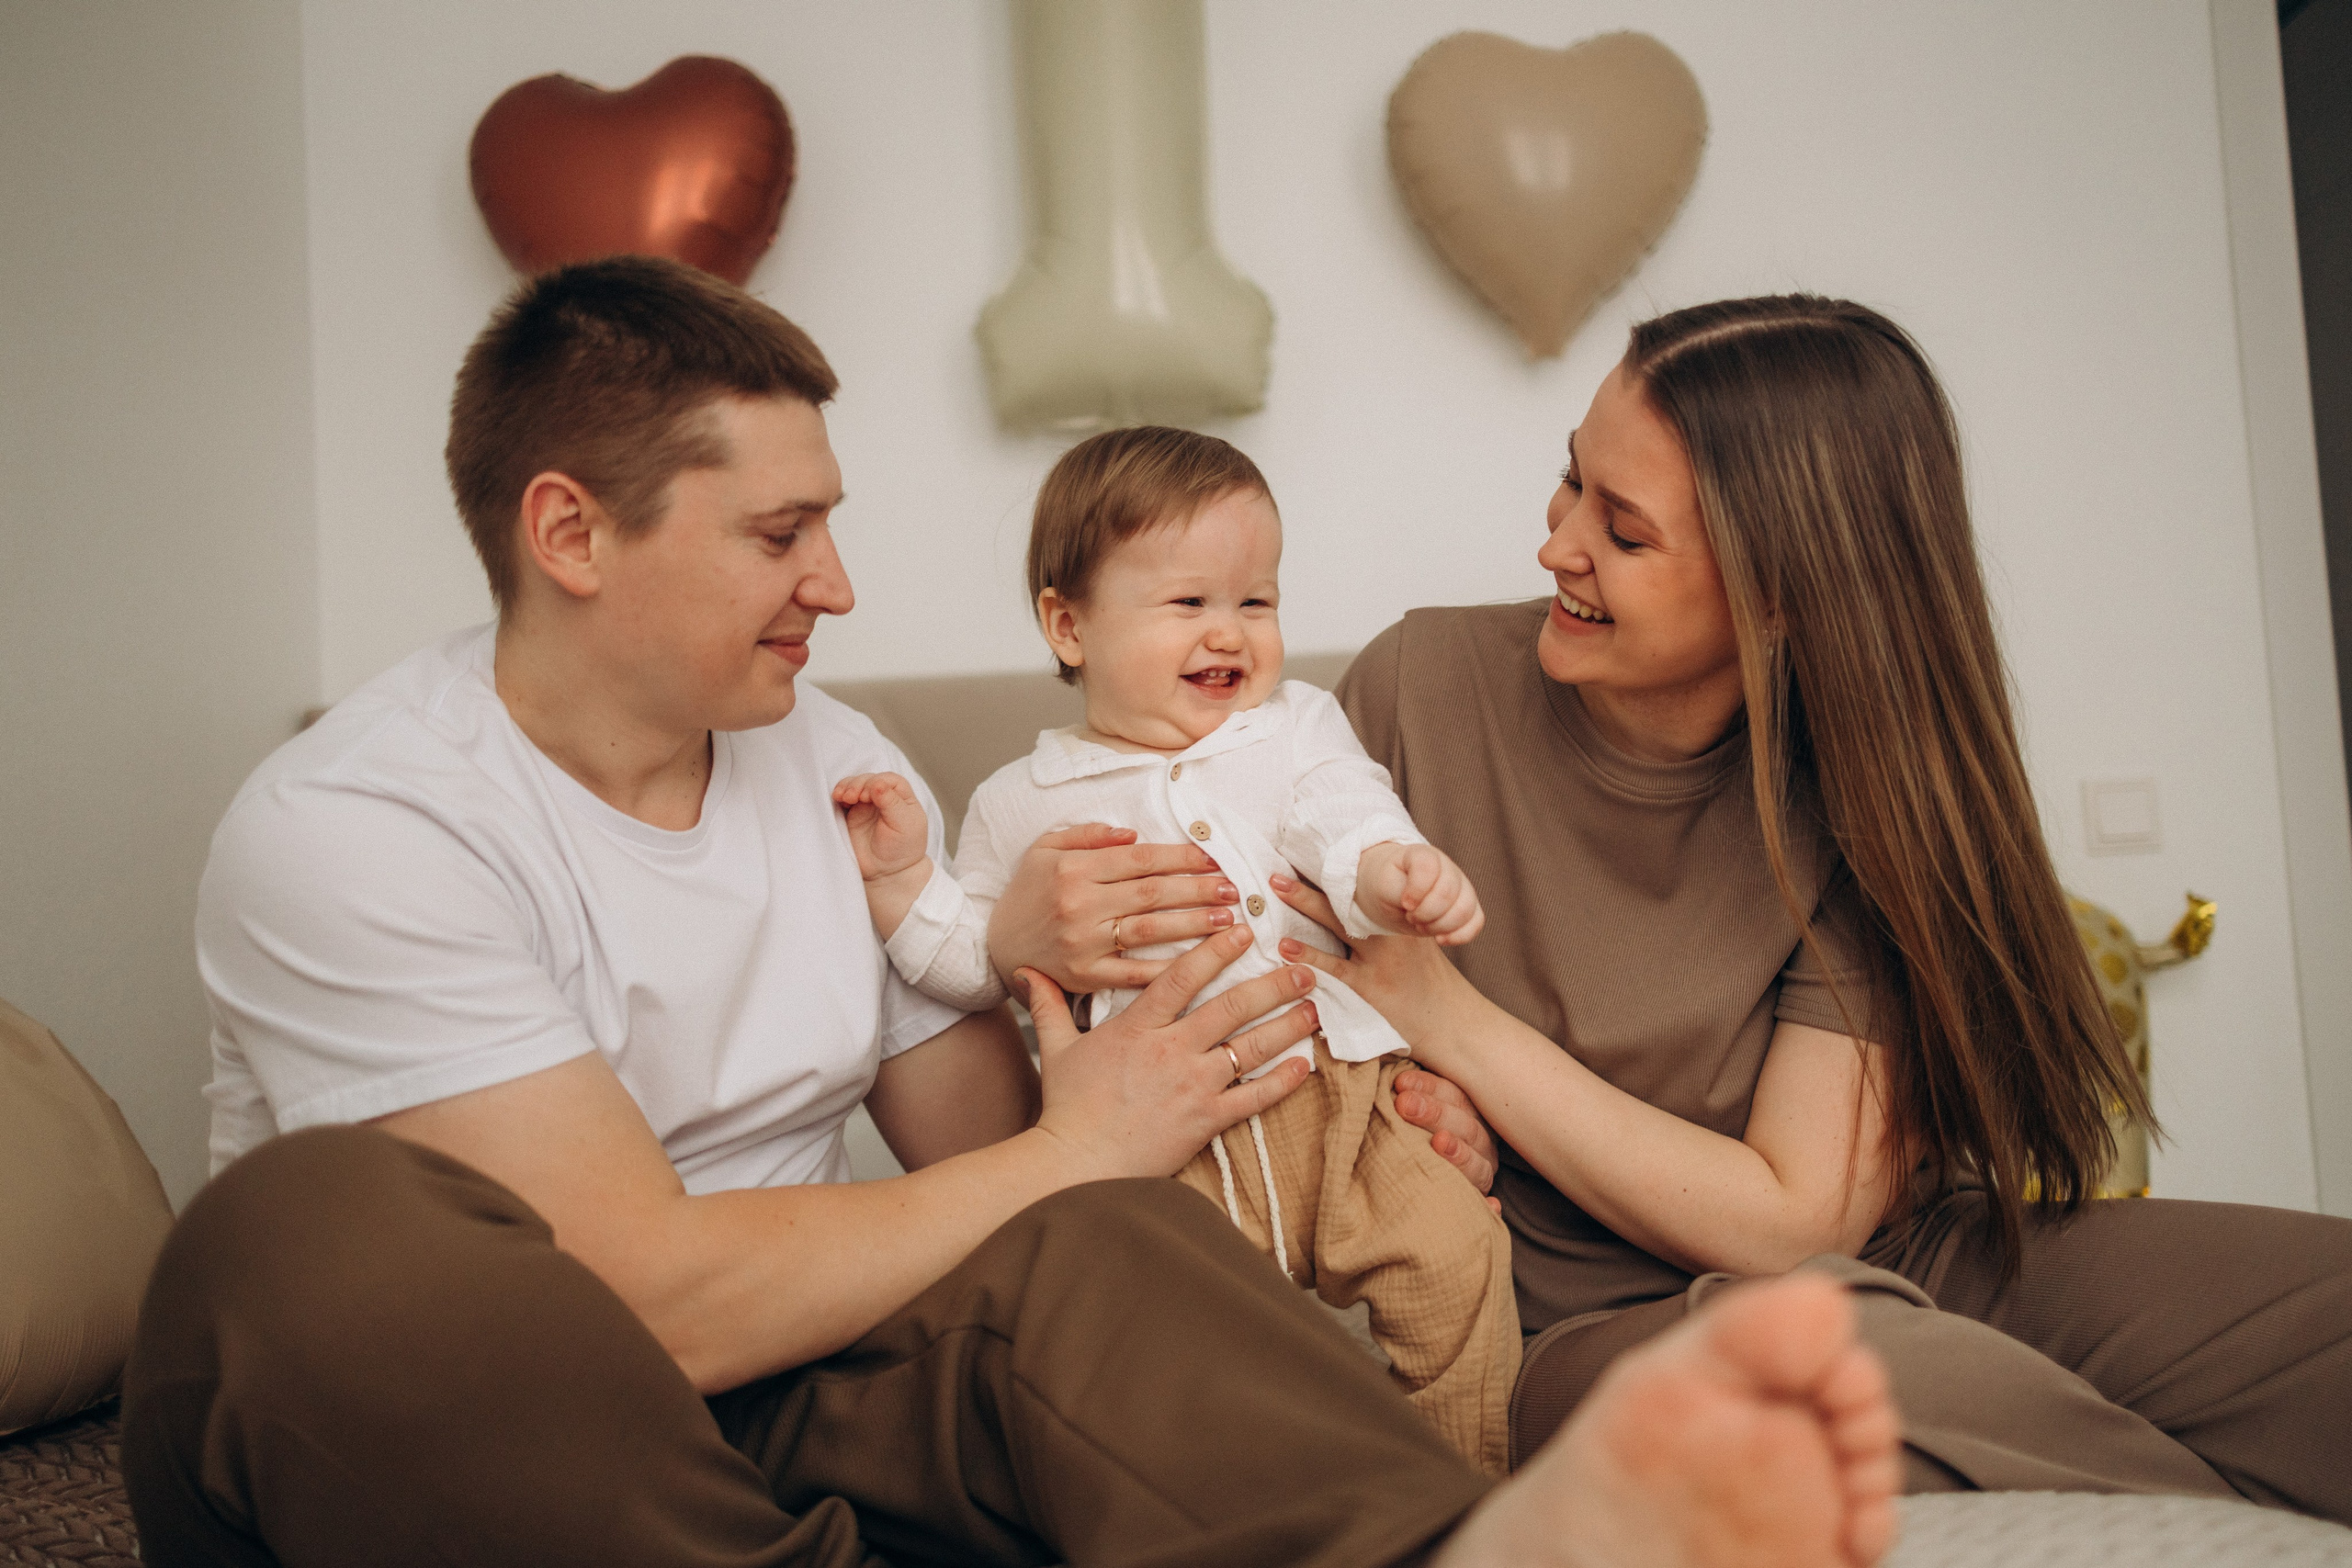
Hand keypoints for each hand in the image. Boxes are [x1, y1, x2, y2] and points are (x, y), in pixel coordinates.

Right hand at [832, 773, 930, 882]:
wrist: (885, 873)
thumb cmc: (902, 850)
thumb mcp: (904, 825)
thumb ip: (892, 803)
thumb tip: (877, 783)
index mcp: (902, 798)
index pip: (889, 780)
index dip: (877, 782)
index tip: (869, 794)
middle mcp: (884, 798)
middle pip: (869, 780)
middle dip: (858, 784)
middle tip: (852, 796)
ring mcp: (867, 805)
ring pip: (855, 785)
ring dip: (847, 786)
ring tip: (842, 796)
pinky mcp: (852, 814)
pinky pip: (843, 798)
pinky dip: (839, 795)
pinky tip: (838, 799)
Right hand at [987, 824, 1240, 992]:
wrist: (991, 948)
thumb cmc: (1025, 895)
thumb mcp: (1043, 850)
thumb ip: (1087, 836)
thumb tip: (1132, 835)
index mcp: (1073, 870)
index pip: (1140, 859)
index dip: (1182, 858)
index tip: (1213, 859)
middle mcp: (1079, 905)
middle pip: (1152, 893)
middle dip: (1198, 890)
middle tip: (1233, 889)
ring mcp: (1083, 944)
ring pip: (1150, 931)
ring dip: (1194, 925)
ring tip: (1228, 921)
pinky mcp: (1085, 977)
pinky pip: (1134, 974)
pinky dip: (1167, 968)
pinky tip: (1199, 964)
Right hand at [1018, 924, 1316, 1178]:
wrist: (1077, 1164)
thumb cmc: (1066, 1108)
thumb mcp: (1054, 1049)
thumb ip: (1049, 1006)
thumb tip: (1027, 970)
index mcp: (1137, 1027)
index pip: (1183, 977)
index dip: (1216, 950)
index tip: (1244, 931)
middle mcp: (1171, 1050)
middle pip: (1231, 1007)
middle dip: (1272, 984)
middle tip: (1302, 967)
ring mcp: (1192, 1085)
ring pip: (1250, 1047)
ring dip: (1287, 1025)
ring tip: (1314, 1007)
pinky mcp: (1205, 1121)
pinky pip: (1253, 1098)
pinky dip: (1282, 1082)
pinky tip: (1305, 1066)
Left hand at [1271, 873, 1474, 1061]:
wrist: (1450, 1020)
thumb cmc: (1427, 984)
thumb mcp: (1414, 946)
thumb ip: (1389, 927)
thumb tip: (1354, 911)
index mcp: (1397, 921)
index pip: (1360, 891)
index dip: (1334, 873)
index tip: (1306, 855)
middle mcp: (1387, 933)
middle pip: (1344, 899)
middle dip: (1310, 883)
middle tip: (1277, 867)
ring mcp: (1377, 959)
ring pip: (1336, 923)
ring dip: (1304, 904)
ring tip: (1275, 888)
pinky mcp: (1368, 986)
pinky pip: (1334, 968)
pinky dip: (1308, 957)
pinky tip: (1285, 946)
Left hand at [1354, 842, 1484, 945]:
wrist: (1394, 892)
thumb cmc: (1388, 885)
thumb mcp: (1382, 885)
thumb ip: (1396, 890)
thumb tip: (1414, 904)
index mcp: (1424, 855)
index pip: (1428, 867)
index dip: (1417, 890)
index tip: (1404, 903)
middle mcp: (1447, 868)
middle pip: (1448, 893)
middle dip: (1425, 913)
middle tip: (1410, 916)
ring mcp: (1461, 886)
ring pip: (1465, 909)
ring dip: (1440, 926)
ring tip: (1422, 925)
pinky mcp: (1468, 906)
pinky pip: (1476, 921)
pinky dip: (1460, 935)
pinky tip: (1441, 939)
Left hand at [1394, 1067, 1499, 1206]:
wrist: (1409, 1182)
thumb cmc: (1409, 1132)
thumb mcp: (1412, 1109)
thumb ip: (1410, 1094)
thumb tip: (1397, 1079)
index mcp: (1470, 1116)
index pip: (1457, 1096)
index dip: (1430, 1087)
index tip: (1400, 1083)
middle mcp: (1481, 1145)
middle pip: (1467, 1127)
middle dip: (1435, 1113)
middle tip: (1404, 1104)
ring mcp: (1481, 1174)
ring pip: (1478, 1164)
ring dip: (1460, 1153)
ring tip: (1439, 1142)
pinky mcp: (1479, 1204)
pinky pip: (1489, 1210)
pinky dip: (1490, 1207)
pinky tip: (1490, 1204)